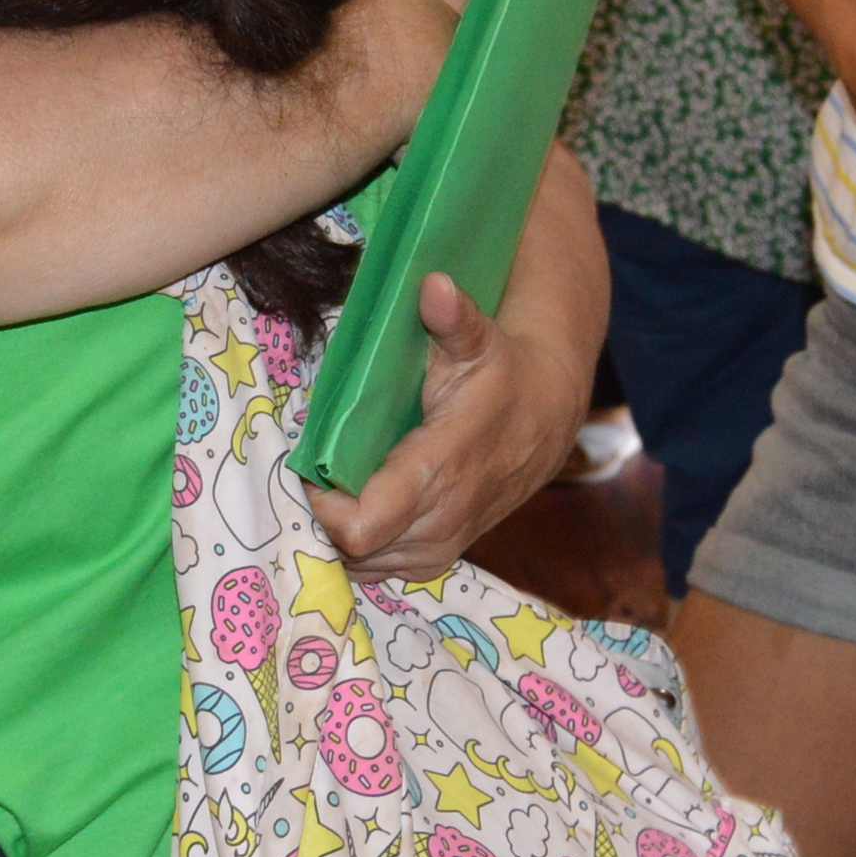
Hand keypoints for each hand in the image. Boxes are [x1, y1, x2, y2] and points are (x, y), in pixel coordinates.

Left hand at [305, 271, 592, 584]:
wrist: (544, 421)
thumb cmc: (501, 377)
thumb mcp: (480, 340)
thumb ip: (454, 318)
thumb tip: (434, 284)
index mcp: (441, 469)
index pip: (363, 524)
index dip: (322, 506)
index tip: (311, 468)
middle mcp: (440, 519)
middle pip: (354, 549)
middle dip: (322, 516)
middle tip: (311, 473)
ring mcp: (439, 545)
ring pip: (363, 566)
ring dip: (336, 535)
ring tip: (327, 489)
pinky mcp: (435, 557)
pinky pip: (378, 571)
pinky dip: (355, 551)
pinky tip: (348, 511)